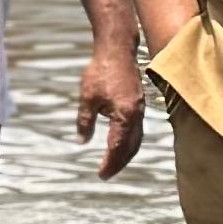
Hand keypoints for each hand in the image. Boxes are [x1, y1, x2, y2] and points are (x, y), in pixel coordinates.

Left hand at [77, 30, 148, 177]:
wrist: (117, 49)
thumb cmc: (100, 72)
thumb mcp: (87, 98)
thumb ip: (85, 121)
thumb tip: (82, 141)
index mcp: (124, 115)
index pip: (117, 147)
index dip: (109, 163)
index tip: (100, 174)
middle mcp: (136, 115)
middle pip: (131, 147)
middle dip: (119, 163)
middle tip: (107, 174)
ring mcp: (140, 109)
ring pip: (136, 140)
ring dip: (126, 154)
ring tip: (114, 164)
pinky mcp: (139, 104)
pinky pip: (137, 130)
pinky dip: (130, 142)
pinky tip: (121, 143)